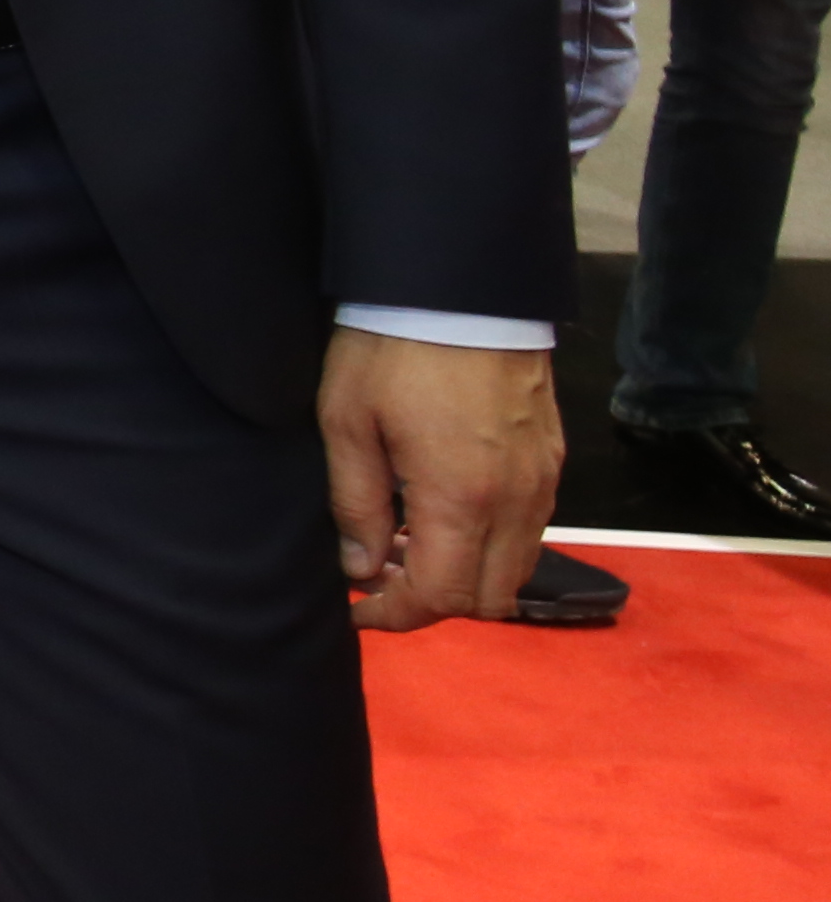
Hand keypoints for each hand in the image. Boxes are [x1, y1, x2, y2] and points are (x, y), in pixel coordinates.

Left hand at [321, 326, 561, 629]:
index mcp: (462, 500)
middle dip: (433, 602)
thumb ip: (354, 505)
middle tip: (379, 574)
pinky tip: (443, 511)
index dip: (395, 615)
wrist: (461, 285)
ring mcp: (543, 480)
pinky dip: (491, 541)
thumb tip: (359, 567)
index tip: (357, 608)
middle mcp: (517, 501)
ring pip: (517, 568)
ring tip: (406, 541)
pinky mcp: (553, 457)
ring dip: (466, 573)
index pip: (442, 598)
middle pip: (490, 598)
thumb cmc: (392, 349)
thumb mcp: (347, 424)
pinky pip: (530, 528)